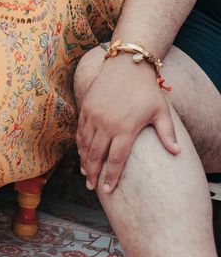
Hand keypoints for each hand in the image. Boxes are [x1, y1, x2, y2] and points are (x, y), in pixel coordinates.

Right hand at [76, 55, 179, 192]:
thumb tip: (176, 153)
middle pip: (96, 155)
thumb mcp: (160, 111)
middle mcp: (106, 124)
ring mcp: (93, 116)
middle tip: (92, 187)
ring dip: (84, 161)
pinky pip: (80, 132)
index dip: (111, 176)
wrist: (125, 66)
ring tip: (85, 174)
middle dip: (93, 174)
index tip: (108, 189)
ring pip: (85, 145)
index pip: (116, 159)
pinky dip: (80, 145)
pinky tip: (82, 154)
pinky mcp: (86, 109)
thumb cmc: (146, 90)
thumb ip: (167, 133)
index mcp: (125, 128)